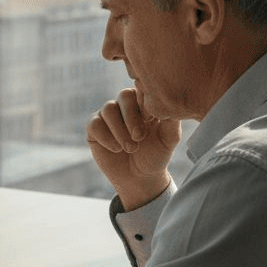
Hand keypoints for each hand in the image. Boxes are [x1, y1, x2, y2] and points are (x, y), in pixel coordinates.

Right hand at [86, 87, 179, 209]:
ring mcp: (108, 115)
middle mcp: (125, 105)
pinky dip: (106, 137)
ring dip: (120, 130)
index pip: (141, 89)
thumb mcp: (169, 139)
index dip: (144, 102)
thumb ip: (171, 120)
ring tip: (131, 148)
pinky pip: (94, 124)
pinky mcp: (94, 128)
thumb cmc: (156, 155)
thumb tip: (171, 103)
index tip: (150, 120)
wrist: (140, 177)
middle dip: (131, 117)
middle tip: (140, 137)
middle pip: (124, 96)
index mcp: (143, 102)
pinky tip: (116, 149)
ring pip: (108, 109)